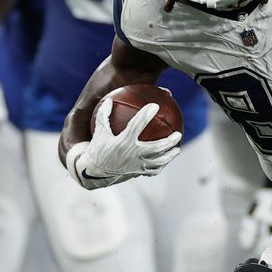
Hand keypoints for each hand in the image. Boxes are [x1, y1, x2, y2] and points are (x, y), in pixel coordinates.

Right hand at [65, 97, 180, 189]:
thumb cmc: (97, 149)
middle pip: (156, 148)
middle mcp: (132, 154)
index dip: (146, 115)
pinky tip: (166, 160)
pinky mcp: (137, 172)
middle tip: (178, 134)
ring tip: (177, 149)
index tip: (155, 105)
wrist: (93, 172)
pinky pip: (153, 170)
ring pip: (158, 161)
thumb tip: (108, 99)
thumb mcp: (99, 131)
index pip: (136, 126)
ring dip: (170, 155)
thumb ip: (104, 115)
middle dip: (169, 141)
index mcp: (123, 142)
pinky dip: (161, 165)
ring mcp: (136, 165)